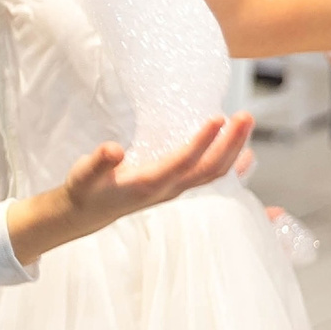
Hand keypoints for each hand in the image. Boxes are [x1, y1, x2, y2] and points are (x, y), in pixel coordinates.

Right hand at [9, 113, 256, 259]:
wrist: (87, 213)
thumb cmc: (86, 189)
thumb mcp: (83, 175)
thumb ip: (97, 163)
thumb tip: (112, 149)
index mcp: (148, 184)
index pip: (182, 162)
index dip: (201, 141)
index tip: (218, 117)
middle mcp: (168, 189)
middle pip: (208, 169)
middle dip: (230, 143)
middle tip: (245, 115)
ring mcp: (175, 189)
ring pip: (214, 172)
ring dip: (234, 149)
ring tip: (246, 121)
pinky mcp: (177, 185)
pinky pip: (209, 176)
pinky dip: (232, 164)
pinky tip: (247, 152)